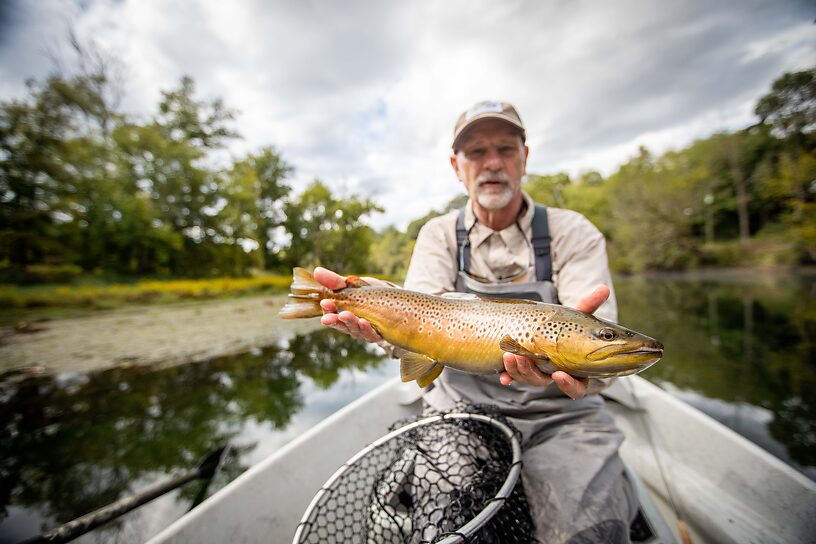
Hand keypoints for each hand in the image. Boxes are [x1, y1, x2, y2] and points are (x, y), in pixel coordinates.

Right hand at [313, 267, 383, 343]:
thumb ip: (335, 281)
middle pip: (341, 324)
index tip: (324, 302)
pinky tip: (364, 322)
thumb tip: (317, 270)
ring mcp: (364, 330)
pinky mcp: (378, 334)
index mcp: (342, 312)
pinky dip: (366, 329)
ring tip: (345, 315)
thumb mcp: (353, 284)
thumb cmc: (371, 292)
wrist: (396, 298)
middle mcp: (351, 324)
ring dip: (350, 323)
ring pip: (355, 330)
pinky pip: (371, 334)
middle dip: (334, 320)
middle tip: (328, 317)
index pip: (331, 313)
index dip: (327, 309)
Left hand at [499, 284, 610, 398]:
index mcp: (574, 368)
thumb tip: (604, 288)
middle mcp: (554, 374)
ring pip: (527, 378)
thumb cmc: (565, 325)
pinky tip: (501, 375)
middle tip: (525, 359)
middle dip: (532, 374)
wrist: (542, 323)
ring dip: (518, 369)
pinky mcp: (521, 369)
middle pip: (544, 382)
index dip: (569, 385)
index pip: (577, 387)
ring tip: (510, 353)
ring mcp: (536, 373)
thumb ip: (589, 306)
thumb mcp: (575, 316)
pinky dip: (507, 375)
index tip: (559, 374)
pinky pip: (513, 377)